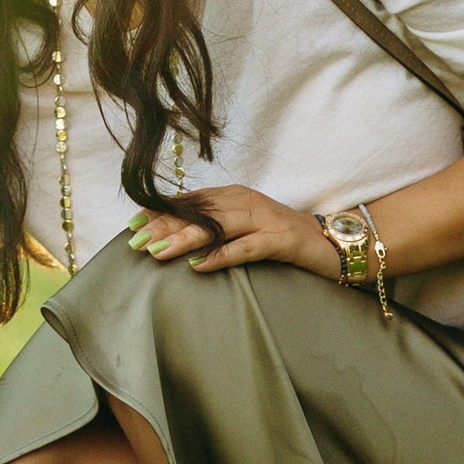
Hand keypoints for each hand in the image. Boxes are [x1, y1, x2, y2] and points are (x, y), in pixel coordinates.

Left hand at [130, 186, 334, 279]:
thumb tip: (174, 236)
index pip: (190, 202)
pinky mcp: (280, 240)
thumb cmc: (282, 238)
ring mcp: (264, 219)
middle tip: (135, 240)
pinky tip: (199, 266)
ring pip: (217, 227)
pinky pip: (246, 248)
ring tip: (157, 251)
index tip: (132, 224)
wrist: (331, 243)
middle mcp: (245, 201)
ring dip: (184, 239)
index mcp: (234, 196)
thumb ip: (215, 227)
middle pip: (198, 212)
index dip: (160, 212)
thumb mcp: (244, 228)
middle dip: (164, 225)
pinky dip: (221, 256)